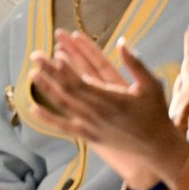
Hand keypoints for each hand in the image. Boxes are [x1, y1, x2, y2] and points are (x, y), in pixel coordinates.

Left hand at [30, 33, 187, 185]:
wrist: (157, 148)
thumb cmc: (154, 114)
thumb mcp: (151, 85)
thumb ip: (136, 64)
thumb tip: (122, 42)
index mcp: (111, 98)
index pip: (82, 81)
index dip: (67, 68)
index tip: (56, 53)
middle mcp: (96, 112)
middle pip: (67, 89)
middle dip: (50, 71)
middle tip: (35, 55)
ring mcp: (90, 125)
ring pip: (62, 105)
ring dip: (46, 88)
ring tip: (32, 73)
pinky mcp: (88, 136)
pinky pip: (63, 127)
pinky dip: (47, 118)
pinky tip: (33, 108)